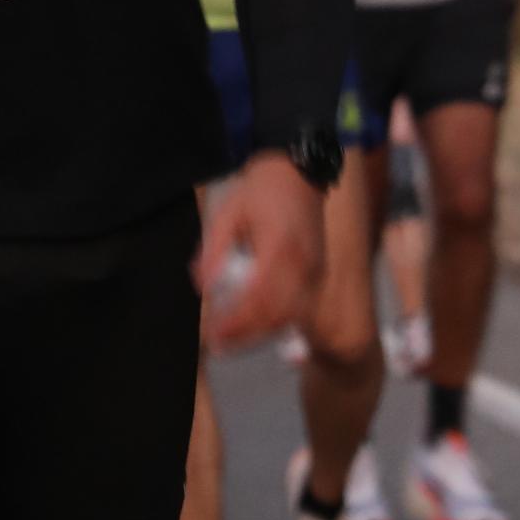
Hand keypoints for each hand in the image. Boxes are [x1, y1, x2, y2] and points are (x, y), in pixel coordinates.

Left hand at [198, 156, 324, 346]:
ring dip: (262, 334)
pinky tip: (256, 329)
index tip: (213, 333)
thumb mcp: (227, 213)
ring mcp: (314, 270)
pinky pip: (301, 308)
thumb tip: (202, 287)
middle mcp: (302, 264)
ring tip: (233, 343)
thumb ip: (213, 251)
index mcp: (279, 248)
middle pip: (276, 315)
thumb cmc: (261, 191)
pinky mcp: (318, 273)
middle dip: (247, 336)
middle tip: (219, 346)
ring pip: (291, 316)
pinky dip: (278, 323)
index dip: (236, 322)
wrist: (298, 173)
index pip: (258, 297)